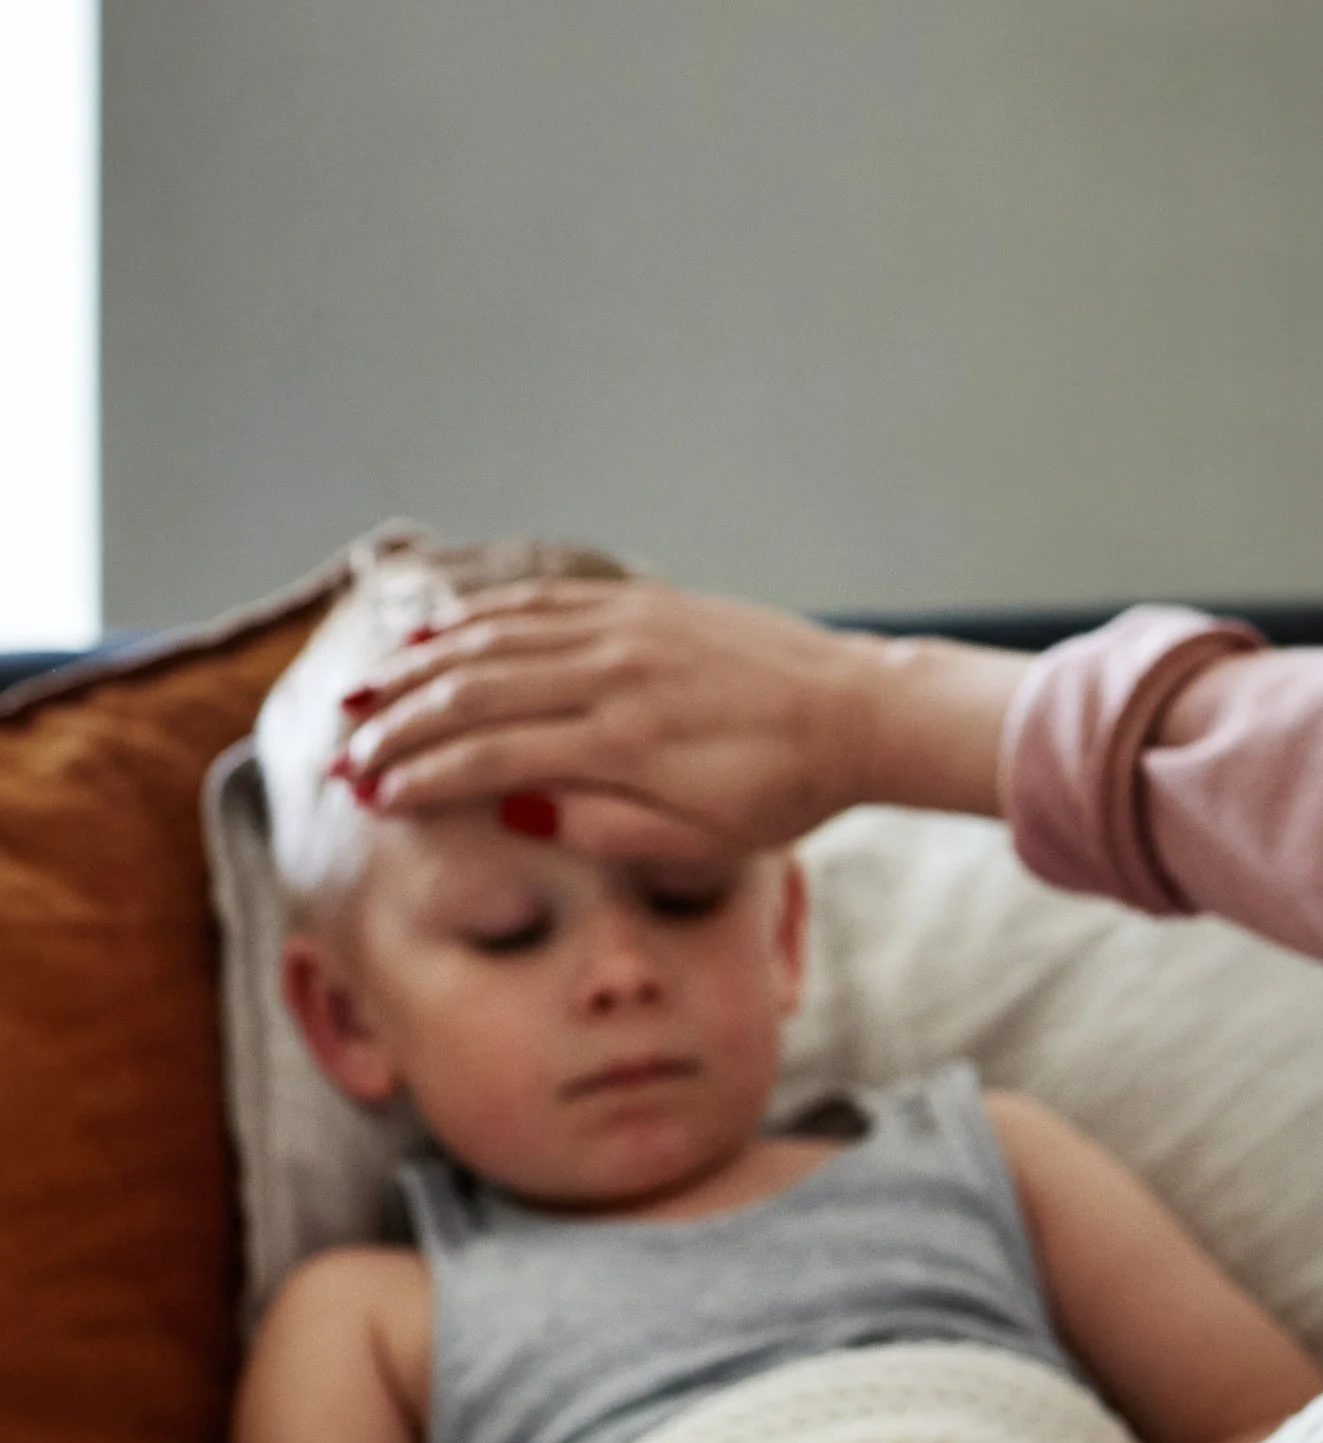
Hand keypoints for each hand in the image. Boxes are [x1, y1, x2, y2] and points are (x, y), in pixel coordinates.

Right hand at [337, 577, 1023, 863]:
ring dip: (421, 667)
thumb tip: (516, 809)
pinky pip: (541, 602)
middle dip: (400, 724)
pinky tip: (438, 635)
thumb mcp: (703, 841)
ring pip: (496, 639)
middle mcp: (614, 674)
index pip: (490, 755)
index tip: (370, 799)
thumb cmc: (785, 792)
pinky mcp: (644, 603)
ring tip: (364, 694)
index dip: (421, 777)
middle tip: (345, 754)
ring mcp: (628, 628)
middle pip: (474, 691)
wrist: (858, 712)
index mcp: (624, 743)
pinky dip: (480, 618)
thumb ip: (606, 829)